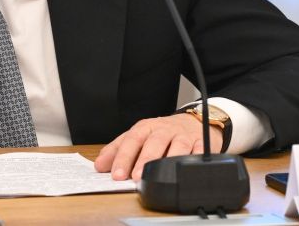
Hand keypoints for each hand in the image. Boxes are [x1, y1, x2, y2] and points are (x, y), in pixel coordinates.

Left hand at [94, 114, 221, 180]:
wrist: (191, 121)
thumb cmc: (161, 133)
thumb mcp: (137, 136)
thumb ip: (117, 150)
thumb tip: (99, 165)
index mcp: (145, 127)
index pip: (132, 140)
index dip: (123, 157)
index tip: (116, 173)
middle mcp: (164, 130)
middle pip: (153, 142)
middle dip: (143, 160)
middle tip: (135, 177)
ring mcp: (183, 136)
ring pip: (176, 146)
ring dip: (167, 160)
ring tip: (159, 175)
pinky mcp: (200, 142)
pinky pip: (199, 150)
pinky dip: (195, 158)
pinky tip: (187, 168)